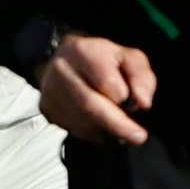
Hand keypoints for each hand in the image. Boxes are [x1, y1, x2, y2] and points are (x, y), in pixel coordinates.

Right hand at [39, 34, 155, 144]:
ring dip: (105, 129)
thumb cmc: (100, 58)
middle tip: (138, 137)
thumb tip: (142, 102)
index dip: (123, 97)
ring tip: (118, 126)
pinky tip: (99, 123)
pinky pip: (73, 129)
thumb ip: (141, 77)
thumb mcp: (129, 57)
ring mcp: (51, 90)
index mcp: (84, 51)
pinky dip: (92, 131)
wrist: (65, 56)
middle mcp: (62, 70)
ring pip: (82, 121)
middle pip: (90, 105)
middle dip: (117, 125)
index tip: (138, 105)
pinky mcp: (47, 108)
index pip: (106, 82)